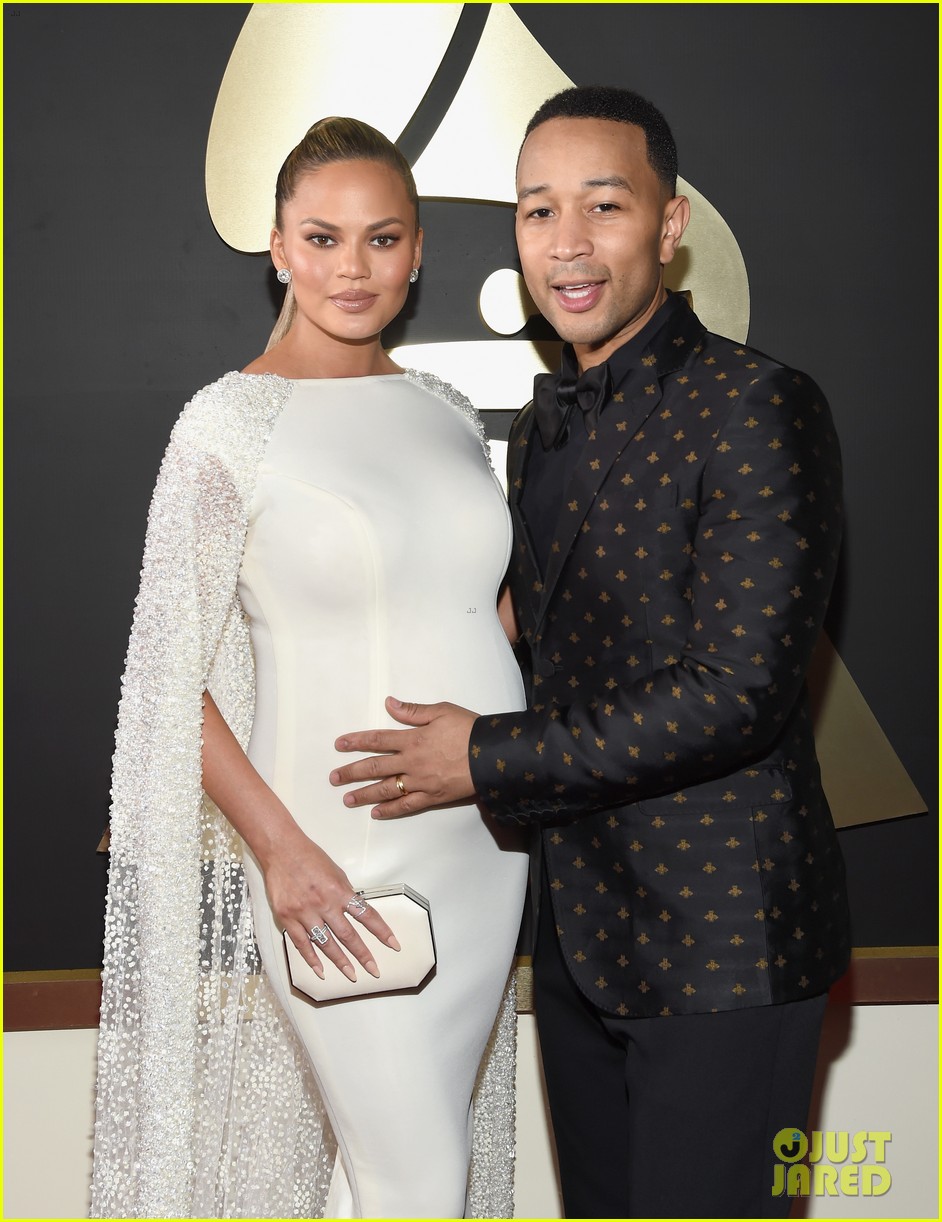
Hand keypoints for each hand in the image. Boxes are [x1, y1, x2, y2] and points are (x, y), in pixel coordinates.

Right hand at [261, 829, 400, 980]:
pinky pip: (301, 944)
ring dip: (340, 961)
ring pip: (326, 943)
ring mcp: (304, 912)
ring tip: (351, 975)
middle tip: (373, 970)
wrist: (281, 851)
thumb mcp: (336, 871)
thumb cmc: (310, 857)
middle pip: (348, 935)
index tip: (393, 945)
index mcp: (339, 890)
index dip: (382, 931)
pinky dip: (311, 959)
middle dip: (363, 955)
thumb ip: (345, 893)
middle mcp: (324, 903)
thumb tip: (355, 911)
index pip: (367, 915)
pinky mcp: (287, 918)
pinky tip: (320, 971)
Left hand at [329, 696, 476, 818]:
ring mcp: (421, 782)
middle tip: (334, 778)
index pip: (377, 740)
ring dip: (364, 794)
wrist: (492, 754)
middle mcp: (411, 762)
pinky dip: (390, 810)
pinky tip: (376, 813)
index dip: (356, 742)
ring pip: (386, 789)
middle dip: (352, 772)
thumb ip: (413, 711)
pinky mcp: (432, 797)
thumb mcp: (442, 711)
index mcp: (412, 739)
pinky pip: (407, 806)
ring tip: (347, 799)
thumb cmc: (469, 729)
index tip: (339, 745)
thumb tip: (389, 704)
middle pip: (375, 767)